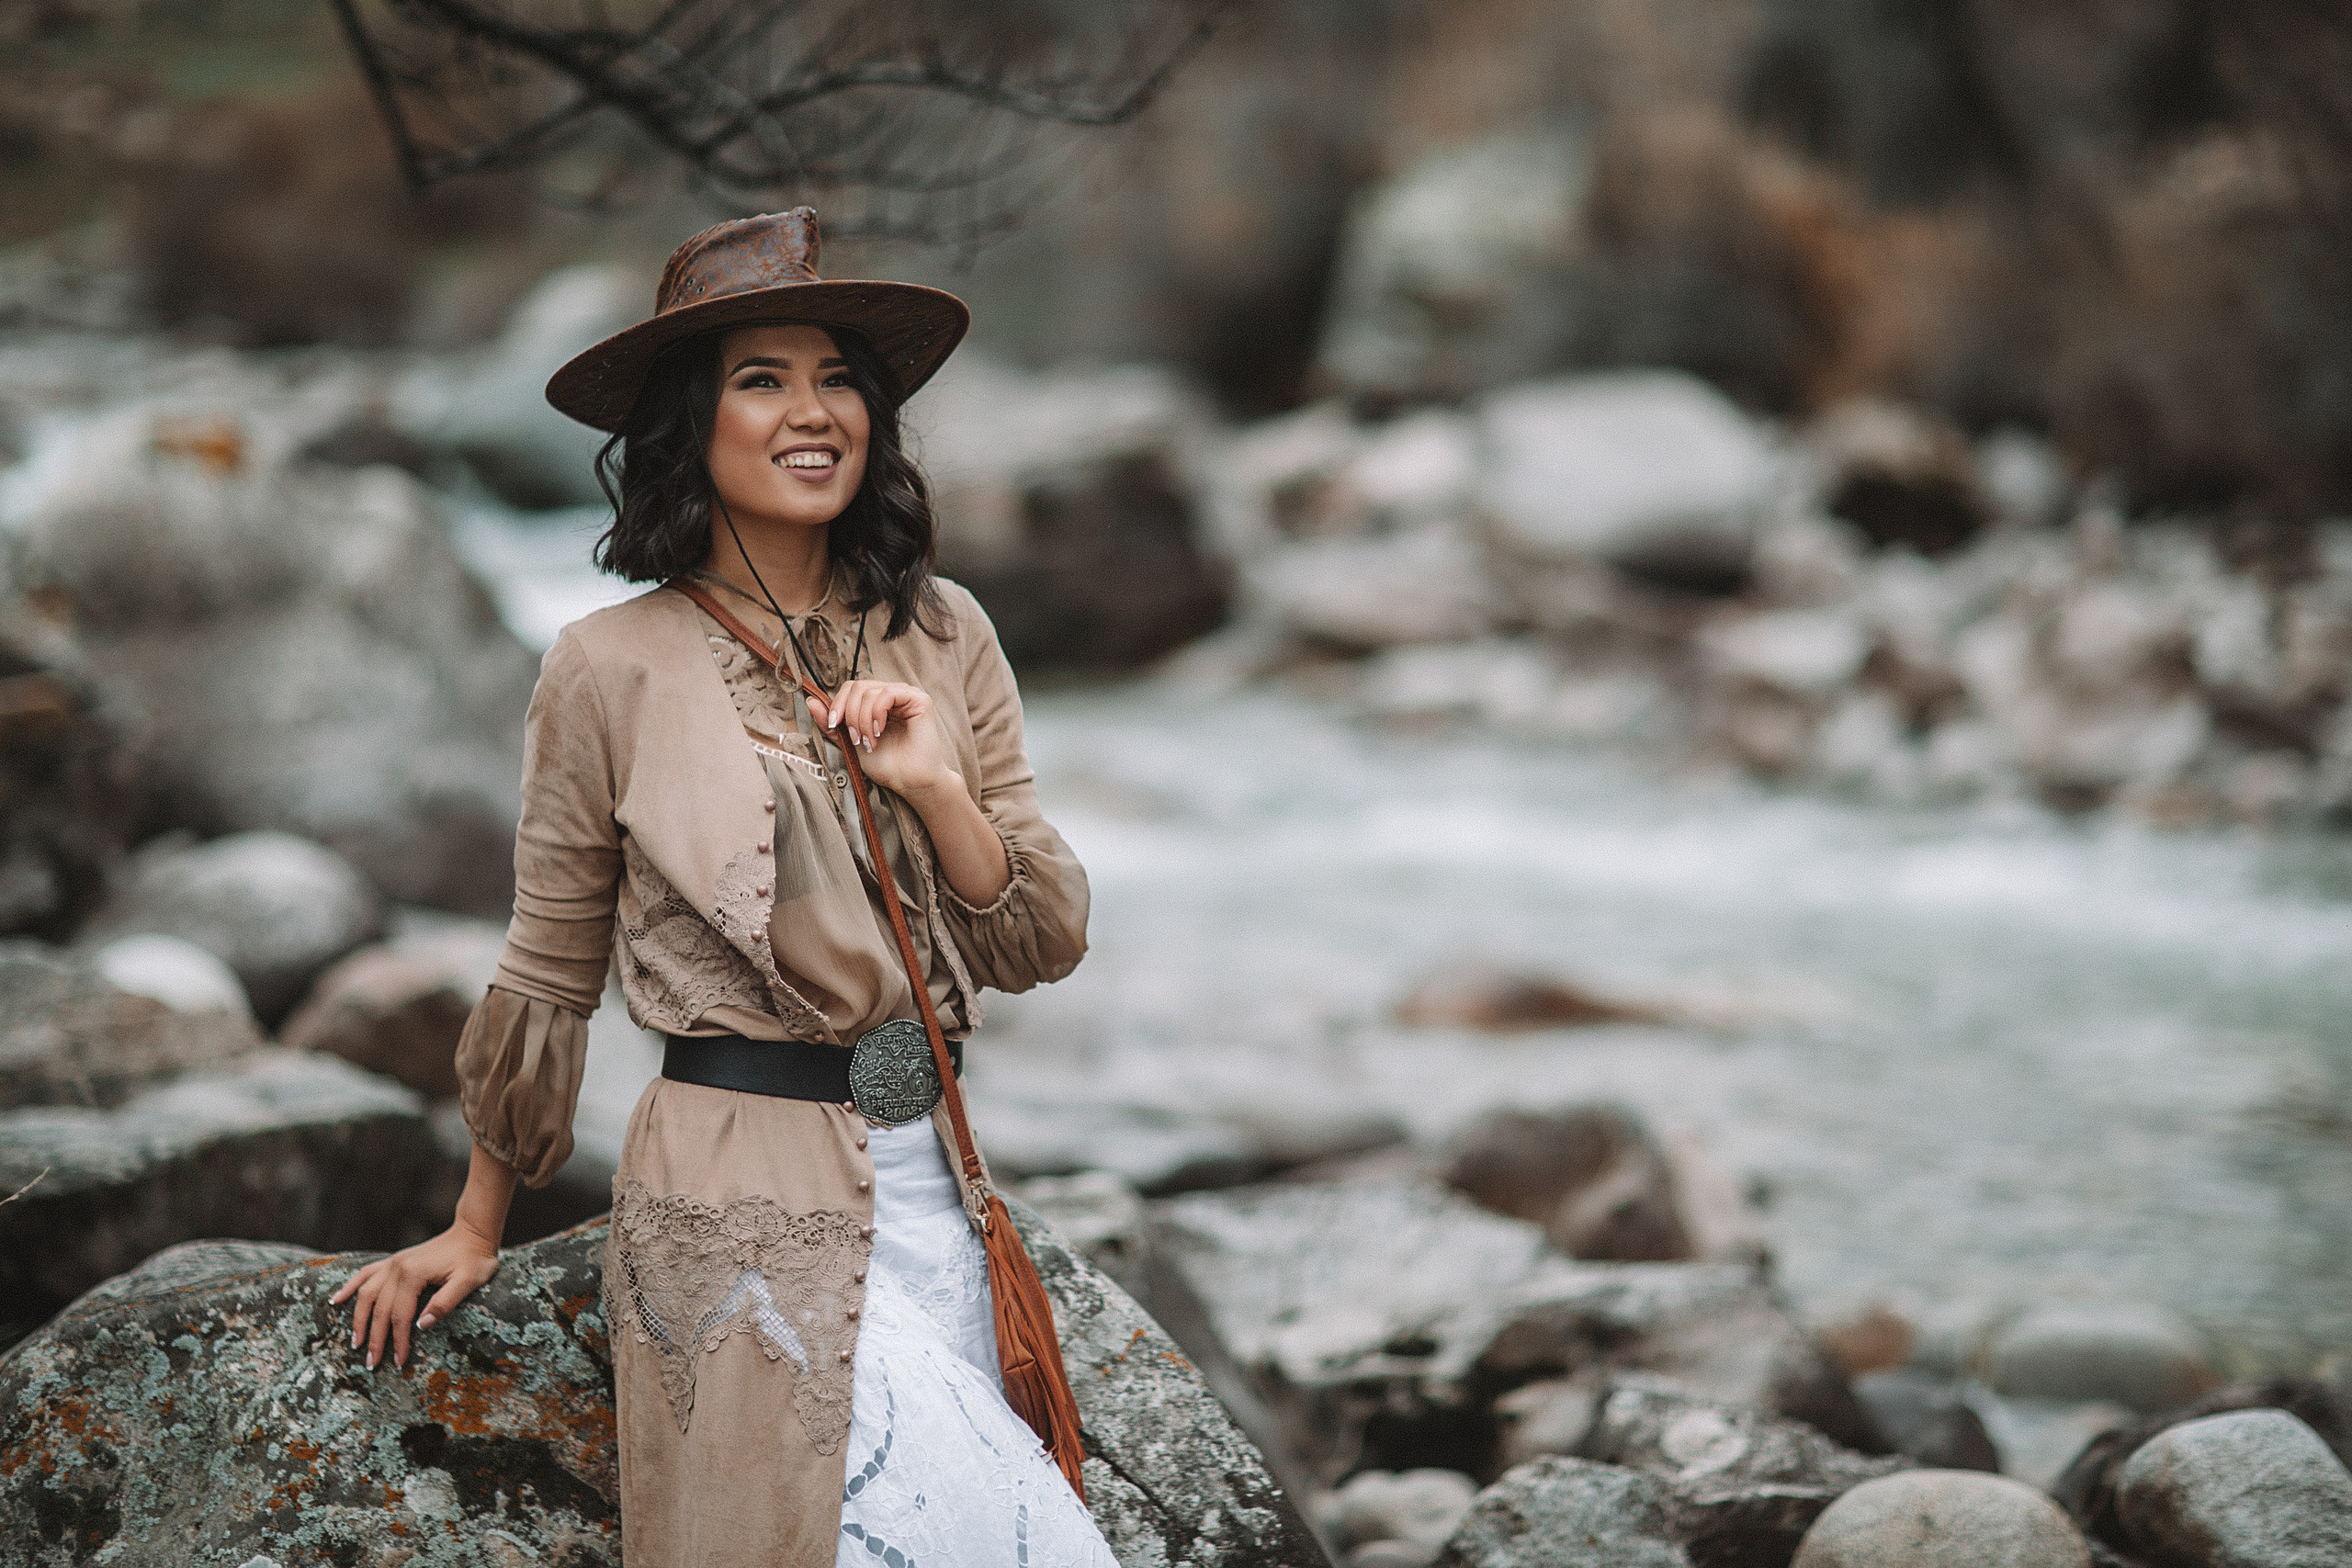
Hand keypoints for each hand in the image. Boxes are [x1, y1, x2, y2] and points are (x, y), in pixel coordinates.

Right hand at [331, 1220, 499, 1369]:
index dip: (398, 1341)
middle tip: (371, 1363)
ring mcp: (393, 1263)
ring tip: (355, 1343)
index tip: (398, 1362)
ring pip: (366, 1294)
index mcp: (413, 1274)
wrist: (472, 1232)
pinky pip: (364, 1274)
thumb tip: (421, 1325)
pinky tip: (337, 1300)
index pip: (400, 1316)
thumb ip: (445, 1302)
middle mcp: (397, 1267)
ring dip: (358, 1320)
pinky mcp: (393, 1261)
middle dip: (374, 1339)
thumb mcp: (469, 1281)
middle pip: (379, 1309)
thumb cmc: (475, 1258)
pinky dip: (349, 1287)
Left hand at [811, 679, 958, 799]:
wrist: (909, 782)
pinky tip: (879, 731)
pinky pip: (888, 693)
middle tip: (856, 740)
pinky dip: (877, 713)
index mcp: (876, 702)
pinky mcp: (919, 699)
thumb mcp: (849, 742)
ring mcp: (905, 695)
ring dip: (863, 719)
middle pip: (857, 687)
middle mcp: (891, 695)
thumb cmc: (885, 765)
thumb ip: (832, 725)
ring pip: (869, 691)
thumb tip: (811, 701)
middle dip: (850, 714)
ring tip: (869, 742)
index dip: (838, 704)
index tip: (834, 726)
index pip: (851, 688)